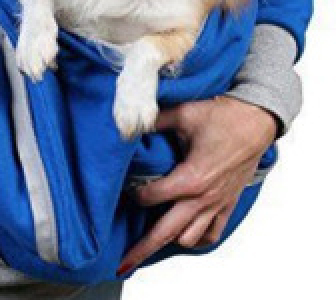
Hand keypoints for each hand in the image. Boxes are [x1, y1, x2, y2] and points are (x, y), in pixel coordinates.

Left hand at [117, 95, 276, 275]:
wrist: (255, 121)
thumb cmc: (220, 116)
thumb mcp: (181, 114)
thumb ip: (152, 121)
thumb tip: (127, 122)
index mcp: (190, 179)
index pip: (150, 197)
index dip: (132, 193)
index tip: (122, 187)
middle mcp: (203, 198)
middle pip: (166, 232)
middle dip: (142, 248)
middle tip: (123, 263)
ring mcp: (216, 204)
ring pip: (188, 237)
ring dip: (169, 238)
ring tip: (149, 239)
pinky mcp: (227, 204)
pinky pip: (212, 234)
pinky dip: (196, 238)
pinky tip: (183, 233)